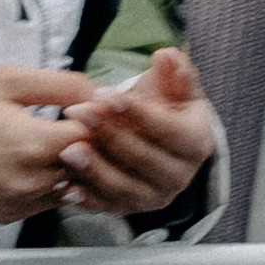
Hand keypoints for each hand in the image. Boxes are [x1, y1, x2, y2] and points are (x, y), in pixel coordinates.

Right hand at [0, 64, 115, 223]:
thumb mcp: (7, 79)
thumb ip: (64, 86)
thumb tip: (102, 95)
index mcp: (32, 145)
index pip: (95, 139)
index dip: (99, 120)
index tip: (89, 107)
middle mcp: (28, 182)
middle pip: (87, 167)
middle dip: (90, 145)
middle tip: (80, 122)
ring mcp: (16, 204)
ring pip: (70, 188)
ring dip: (72, 166)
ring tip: (56, 139)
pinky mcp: (3, 215)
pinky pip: (44, 202)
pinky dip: (49, 183)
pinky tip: (35, 160)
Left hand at [56, 45, 217, 217]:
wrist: (154, 138)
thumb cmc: (164, 107)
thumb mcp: (174, 87)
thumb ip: (174, 71)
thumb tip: (166, 55)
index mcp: (197, 143)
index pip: (169, 130)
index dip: (138, 113)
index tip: (107, 95)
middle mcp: (181, 176)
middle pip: (146, 160)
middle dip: (110, 136)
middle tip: (79, 114)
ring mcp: (155, 196)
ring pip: (126, 188)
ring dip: (96, 171)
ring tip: (69, 151)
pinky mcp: (130, 209)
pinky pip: (107, 208)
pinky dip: (87, 200)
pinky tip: (66, 187)